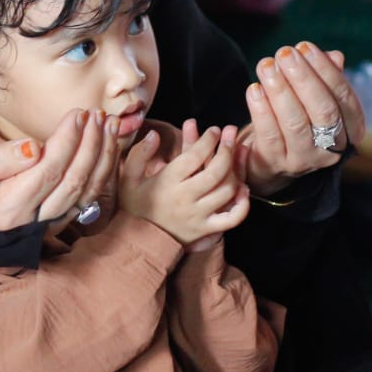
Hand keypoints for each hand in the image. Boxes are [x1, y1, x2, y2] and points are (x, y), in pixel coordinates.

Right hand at [0, 109, 117, 232]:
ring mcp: (50, 223)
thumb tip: (33, 146)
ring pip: (87, 191)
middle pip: (74, 181)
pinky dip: (103, 172)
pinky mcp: (59, 219)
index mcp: (11, 207)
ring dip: (103, 157)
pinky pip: (88, 197)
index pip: (49, 170)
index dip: (68, 140)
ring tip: (110, 125)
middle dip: (91, 144)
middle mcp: (35, 221)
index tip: (78, 113)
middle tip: (99, 115)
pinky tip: (108, 148)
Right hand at [119, 124, 248, 248]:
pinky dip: (242, 205)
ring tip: (236, 155)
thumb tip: (154, 134)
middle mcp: (186, 198)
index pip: (194, 157)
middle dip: (227, 149)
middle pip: (216, 172)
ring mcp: (198, 215)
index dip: (207, 140)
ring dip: (235, 171)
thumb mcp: (129, 178)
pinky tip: (243, 189)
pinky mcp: (206, 229)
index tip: (214, 130)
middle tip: (230, 135)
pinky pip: (232, 218)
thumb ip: (140, 154)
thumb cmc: (134, 205)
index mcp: (168, 182)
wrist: (138, 241)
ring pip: (226, 191)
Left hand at [241, 42, 364, 194]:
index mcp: (349, 130)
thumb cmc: (297, 119)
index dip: (326, 70)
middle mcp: (332, 149)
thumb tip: (335, 56)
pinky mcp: (276, 164)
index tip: (305, 46)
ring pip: (295, 123)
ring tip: (266, 66)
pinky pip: (269, 134)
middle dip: (303, 78)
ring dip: (279, 90)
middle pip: (323, 111)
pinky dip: (261, 109)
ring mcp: (304, 160)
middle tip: (284, 53)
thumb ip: (324, 79)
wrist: (268, 159)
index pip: (344, 97)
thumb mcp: (312, 99)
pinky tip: (253, 89)